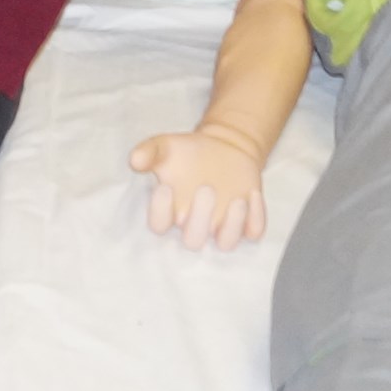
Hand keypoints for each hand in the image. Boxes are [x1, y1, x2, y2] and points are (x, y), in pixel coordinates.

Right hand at [129, 125, 267, 251]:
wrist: (223, 147)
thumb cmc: (188, 152)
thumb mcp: (164, 146)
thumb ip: (148, 152)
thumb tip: (134, 160)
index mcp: (170, 211)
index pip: (159, 225)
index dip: (160, 212)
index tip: (165, 186)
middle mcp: (195, 224)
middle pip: (193, 240)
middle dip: (200, 218)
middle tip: (207, 188)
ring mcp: (223, 225)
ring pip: (226, 243)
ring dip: (232, 225)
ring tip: (236, 199)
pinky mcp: (247, 220)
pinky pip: (254, 231)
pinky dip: (256, 217)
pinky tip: (253, 193)